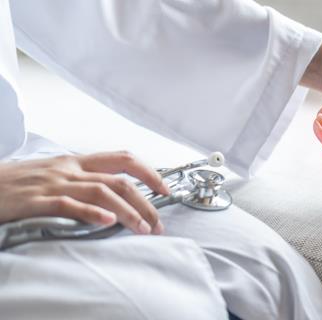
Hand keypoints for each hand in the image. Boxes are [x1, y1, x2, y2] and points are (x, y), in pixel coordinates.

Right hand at [0, 152, 169, 234]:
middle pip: (120, 180)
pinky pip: (69, 204)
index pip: (122, 159)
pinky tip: (108, 223)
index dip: (149, 173)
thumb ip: (80, 180)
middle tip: (158, 223)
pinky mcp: (36, 201)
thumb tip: (110, 196)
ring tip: (143, 228)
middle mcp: (69, 170)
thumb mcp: (52, 174)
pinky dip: (91, 213)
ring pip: (102, 192)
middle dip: (145, 202)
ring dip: (128, 211)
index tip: (165, 190)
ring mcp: (53, 184)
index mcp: (75, 162)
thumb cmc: (15, 183)